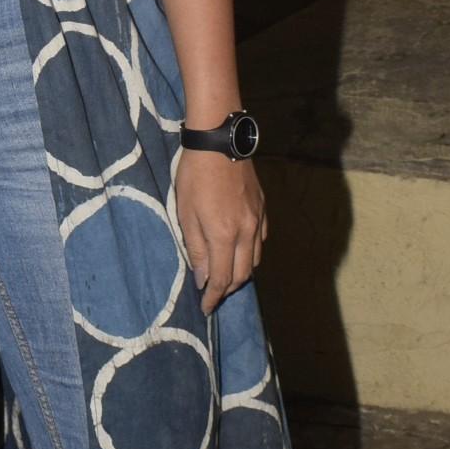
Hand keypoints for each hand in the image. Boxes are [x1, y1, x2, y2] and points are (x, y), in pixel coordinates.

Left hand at [174, 149, 265, 314]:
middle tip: (212, 294)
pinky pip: (261, 241)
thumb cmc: (195, 176)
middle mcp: (247, 232)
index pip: (221, 279)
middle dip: (227, 289)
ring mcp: (258, 220)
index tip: (205, 307)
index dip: (213, 297)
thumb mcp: (186, 214)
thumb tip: (203, 278)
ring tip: (224, 276)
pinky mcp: (263, 208)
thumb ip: (197, 249)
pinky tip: (239, 251)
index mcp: (225, 235)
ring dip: (240, 273)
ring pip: (255, 260)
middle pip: (242, 275)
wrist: (219, 141)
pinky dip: (251, 254)